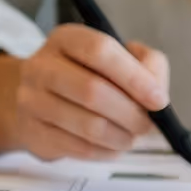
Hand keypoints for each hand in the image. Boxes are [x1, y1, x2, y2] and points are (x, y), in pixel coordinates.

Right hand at [0, 26, 171, 159]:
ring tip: (133, 136)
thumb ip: (146, 63)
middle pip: (92, 90)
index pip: (100, 50)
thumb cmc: (87, 76)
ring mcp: (32, 100)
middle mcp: (42, 66)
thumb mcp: (117, 56)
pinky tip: (114, 146)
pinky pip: (78, 148)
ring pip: (88, 125)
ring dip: (121, 136)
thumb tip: (156, 90)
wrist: (38, 100)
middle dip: (131, 113)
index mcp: (66, 39)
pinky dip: (106, 151)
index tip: (158, 99)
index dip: (133, 77)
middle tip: (148, 125)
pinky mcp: (34, 132)